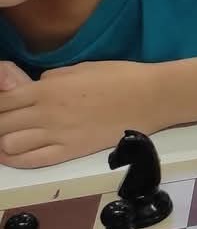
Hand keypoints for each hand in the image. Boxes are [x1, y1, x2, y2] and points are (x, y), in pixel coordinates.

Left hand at [0, 59, 161, 167]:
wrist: (150, 98)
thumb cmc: (120, 76)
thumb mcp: (81, 68)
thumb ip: (51, 79)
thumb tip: (36, 88)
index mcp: (47, 89)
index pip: (2, 100)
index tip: (1, 105)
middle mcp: (46, 114)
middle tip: (5, 121)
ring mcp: (57, 135)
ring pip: (8, 144)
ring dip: (4, 140)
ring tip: (11, 136)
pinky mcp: (70, 152)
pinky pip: (32, 160)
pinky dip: (17, 158)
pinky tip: (15, 153)